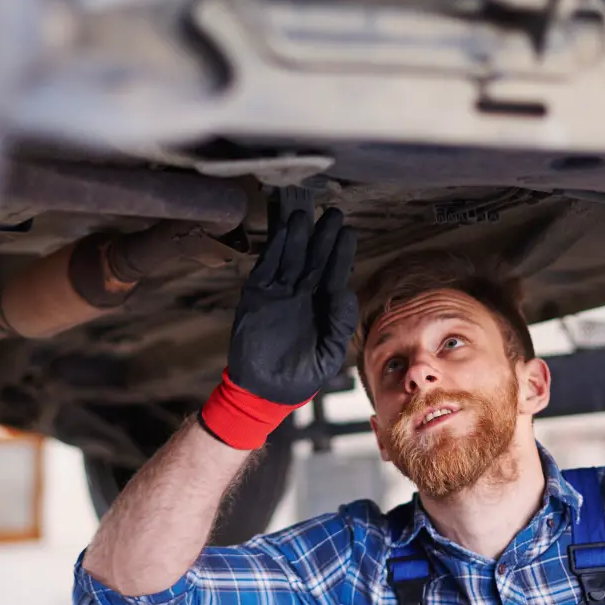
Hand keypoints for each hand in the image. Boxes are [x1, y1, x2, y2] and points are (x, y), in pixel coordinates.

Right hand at [228, 207, 357, 403]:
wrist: (267, 390)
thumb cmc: (304, 374)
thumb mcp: (330, 353)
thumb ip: (340, 323)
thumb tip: (346, 290)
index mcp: (323, 307)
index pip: (333, 274)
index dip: (341, 254)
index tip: (348, 233)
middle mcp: (303, 295)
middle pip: (314, 259)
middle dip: (323, 237)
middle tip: (333, 214)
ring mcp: (279, 294)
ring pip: (291, 259)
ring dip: (297, 237)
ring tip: (304, 215)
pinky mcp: (257, 297)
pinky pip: (265, 269)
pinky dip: (273, 251)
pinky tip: (281, 233)